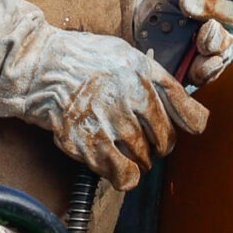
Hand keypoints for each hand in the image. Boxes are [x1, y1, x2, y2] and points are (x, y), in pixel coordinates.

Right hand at [0, 0, 207, 190]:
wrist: (40, 68)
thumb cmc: (82, 59)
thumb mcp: (127, 55)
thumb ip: (155, 79)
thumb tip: (180, 104)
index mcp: (149, 77)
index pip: (192, 117)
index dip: (190, 128)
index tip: (183, 129)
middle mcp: (137, 100)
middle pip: (167, 143)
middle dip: (157, 147)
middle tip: (141, 140)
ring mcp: (115, 124)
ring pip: (146, 161)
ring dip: (139, 162)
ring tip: (123, 150)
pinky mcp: (93, 144)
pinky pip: (124, 175)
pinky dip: (123, 176)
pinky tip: (115, 167)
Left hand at [168, 0, 232, 86]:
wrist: (151, 30)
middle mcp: (232, 17)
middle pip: (231, 14)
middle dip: (208, 5)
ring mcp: (223, 44)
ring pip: (224, 43)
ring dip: (212, 38)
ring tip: (202, 32)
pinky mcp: (208, 68)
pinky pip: (212, 70)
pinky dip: (207, 67)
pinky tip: (199, 62)